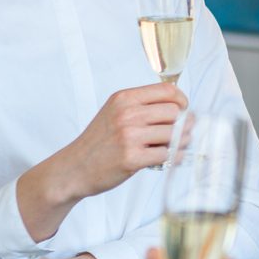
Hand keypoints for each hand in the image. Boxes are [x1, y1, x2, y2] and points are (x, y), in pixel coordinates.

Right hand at [64, 83, 188, 196]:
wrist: (74, 168)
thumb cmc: (98, 142)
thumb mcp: (115, 112)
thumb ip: (142, 106)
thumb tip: (181, 108)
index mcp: (124, 98)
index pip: (167, 90)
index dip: (182, 101)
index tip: (183, 110)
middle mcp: (127, 114)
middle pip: (175, 112)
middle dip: (183, 124)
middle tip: (181, 133)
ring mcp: (129, 136)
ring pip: (174, 134)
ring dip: (180, 143)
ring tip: (173, 147)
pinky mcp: (132, 158)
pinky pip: (167, 155)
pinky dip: (172, 158)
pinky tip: (167, 159)